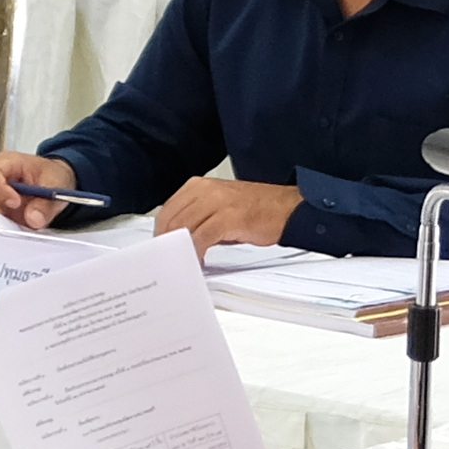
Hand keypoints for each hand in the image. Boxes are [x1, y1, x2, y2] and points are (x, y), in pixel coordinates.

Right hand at [0, 150, 75, 229]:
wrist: (53, 184)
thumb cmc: (51, 175)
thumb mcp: (56, 183)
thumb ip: (46, 202)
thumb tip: (34, 219)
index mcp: (5, 163)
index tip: (15, 203)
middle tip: (12, 228)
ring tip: (17, 233)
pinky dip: (2, 235)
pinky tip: (16, 237)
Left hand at [151, 177, 301, 249]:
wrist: (288, 208)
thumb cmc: (257, 210)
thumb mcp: (220, 206)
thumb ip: (198, 217)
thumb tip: (179, 238)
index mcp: (199, 185)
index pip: (167, 209)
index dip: (160, 232)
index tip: (160, 248)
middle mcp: (205, 190)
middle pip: (171, 219)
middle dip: (166, 242)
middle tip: (168, 260)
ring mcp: (217, 202)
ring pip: (184, 227)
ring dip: (180, 248)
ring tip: (182, 262)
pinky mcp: (229, 217)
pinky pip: (202, 237)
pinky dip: (196, 252)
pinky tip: (198, 261)